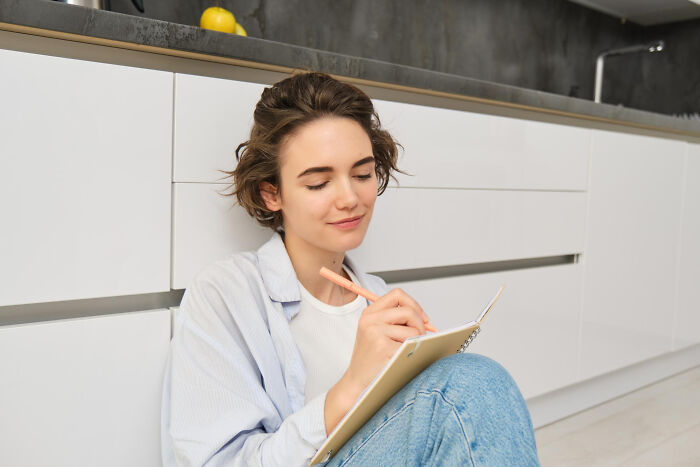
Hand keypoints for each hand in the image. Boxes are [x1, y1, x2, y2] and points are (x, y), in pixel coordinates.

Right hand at [324, 288, 429, 434]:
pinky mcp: (382, 346)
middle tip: (420, 337)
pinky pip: (410, 344)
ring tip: (407, 350)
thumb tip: (424, 318)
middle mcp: (370, 320)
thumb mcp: (376, 332)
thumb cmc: (371, 359)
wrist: (356, 381)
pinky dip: (412, 351)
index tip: (421, 318)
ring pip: (412, 329)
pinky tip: (402, 358)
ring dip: (416, 340)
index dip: (414, 304)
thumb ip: (395, 320)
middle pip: (408, 311)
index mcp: (369, 313)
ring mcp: (375, 332)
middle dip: (420, 324)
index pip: (397, 295)